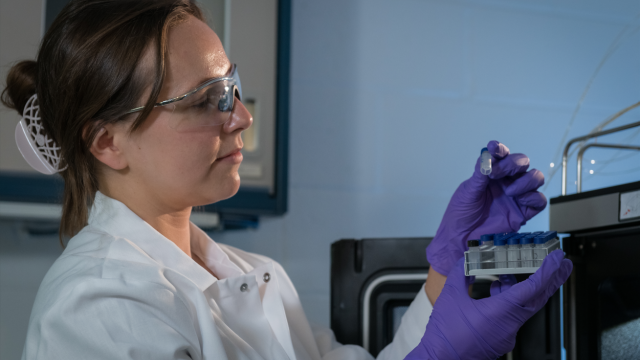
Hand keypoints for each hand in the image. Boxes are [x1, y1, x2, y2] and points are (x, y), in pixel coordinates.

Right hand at [407, 250, 571, 359]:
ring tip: (517, 272)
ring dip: (526, 289)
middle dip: (553, 280)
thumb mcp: (450, 297)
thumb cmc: (445, 336)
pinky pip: (512, 316)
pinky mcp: (499, 339)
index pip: (532, 289)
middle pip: (538, 299)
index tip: (557, 259)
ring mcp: (506, 335)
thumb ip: (460, 275)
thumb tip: (465, 261)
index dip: (548, 271)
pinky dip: (511, 300)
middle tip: (563, 265)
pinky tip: (497, 289)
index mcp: (501, 313)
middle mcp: (509, 326)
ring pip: (524, 308)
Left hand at [426, 141, 545, 275]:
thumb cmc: (461, 214)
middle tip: (497, 173)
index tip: (494, 148)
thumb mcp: (468, 192)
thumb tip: (488, 156)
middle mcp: (506, 181)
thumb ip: (480, 174)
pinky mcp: (523, 212)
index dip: (500, 149)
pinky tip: (519, 200)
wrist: (461, 239)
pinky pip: (538, 200)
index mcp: (491, 173)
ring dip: (525, 180)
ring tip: (509, 191)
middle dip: (513, 164)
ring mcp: (516, 196)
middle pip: (522, 162)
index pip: (500, 155)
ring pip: (535, 178)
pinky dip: (533, 197)